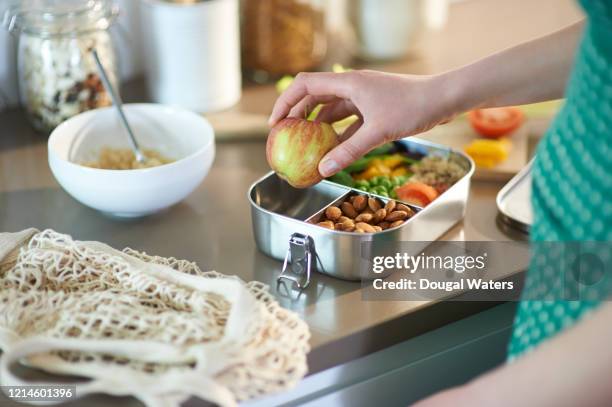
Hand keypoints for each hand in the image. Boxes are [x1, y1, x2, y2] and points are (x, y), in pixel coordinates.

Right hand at [268, 70, 455, 176]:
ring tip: (307, 147)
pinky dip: (339, 133)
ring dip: (318, 126)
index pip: (304, 86)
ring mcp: (363, 96)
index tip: (275, 124)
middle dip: (298, 116)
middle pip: (314, 97)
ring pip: (332, 110)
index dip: (285, 102)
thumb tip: (323, 169)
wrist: (443, 98)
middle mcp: (352, 86)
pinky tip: (334, 150)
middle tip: (286, 137)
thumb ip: (349, 151)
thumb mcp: (378, 131)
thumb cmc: (413, 107)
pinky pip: (348, 120)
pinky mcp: (374, 107)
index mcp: (347, 82)